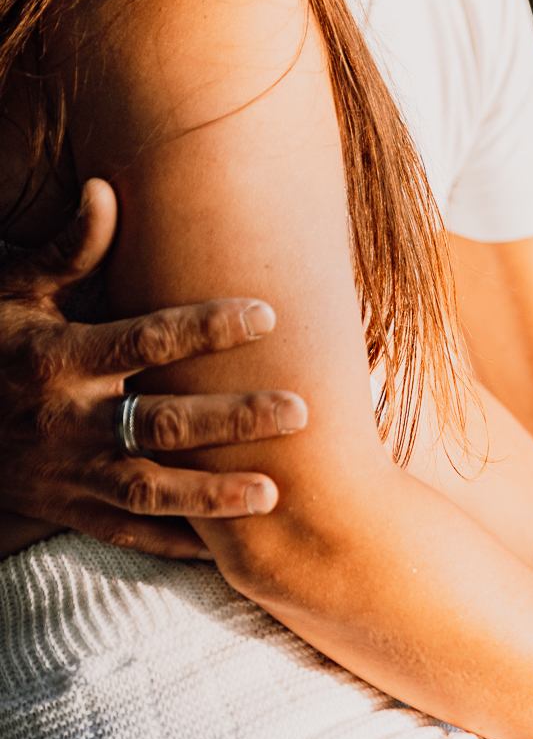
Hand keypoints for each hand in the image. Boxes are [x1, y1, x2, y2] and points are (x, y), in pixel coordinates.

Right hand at [0, 179, 307, 558]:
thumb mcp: (13, 290)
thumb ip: (66, 249)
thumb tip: (106, 190)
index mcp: (58, 357)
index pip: (145, 340)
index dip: (207, 327)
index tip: (268, 315)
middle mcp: (66, 420)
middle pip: (161, 421)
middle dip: (232, 418)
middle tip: (298, 411)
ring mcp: (68, 473)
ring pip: (148, 490)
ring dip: (211, 495)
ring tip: (273, 493)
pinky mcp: (69, 509)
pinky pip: (127, 534)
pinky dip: (175, 544)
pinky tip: (228, 549)